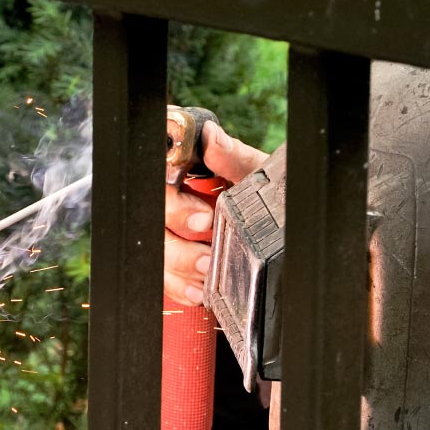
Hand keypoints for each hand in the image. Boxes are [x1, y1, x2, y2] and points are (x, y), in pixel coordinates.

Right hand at [163, 121, 269, 304]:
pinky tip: (197, 291)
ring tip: (206, 273)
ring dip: (179, 267)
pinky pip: (164, 277)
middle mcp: (172, 203)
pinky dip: (180, 286)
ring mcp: (172, 233)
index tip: (203, 219)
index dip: (173, 204)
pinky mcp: (177, 262)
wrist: (278, 221)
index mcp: (184, 174)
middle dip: (177, 244)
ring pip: (155, 252)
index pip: (159, 183)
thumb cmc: (260, 188)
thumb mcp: (253, 172)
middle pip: (152, 223)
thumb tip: (211, 139)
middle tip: (207, 255)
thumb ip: (233, 157)